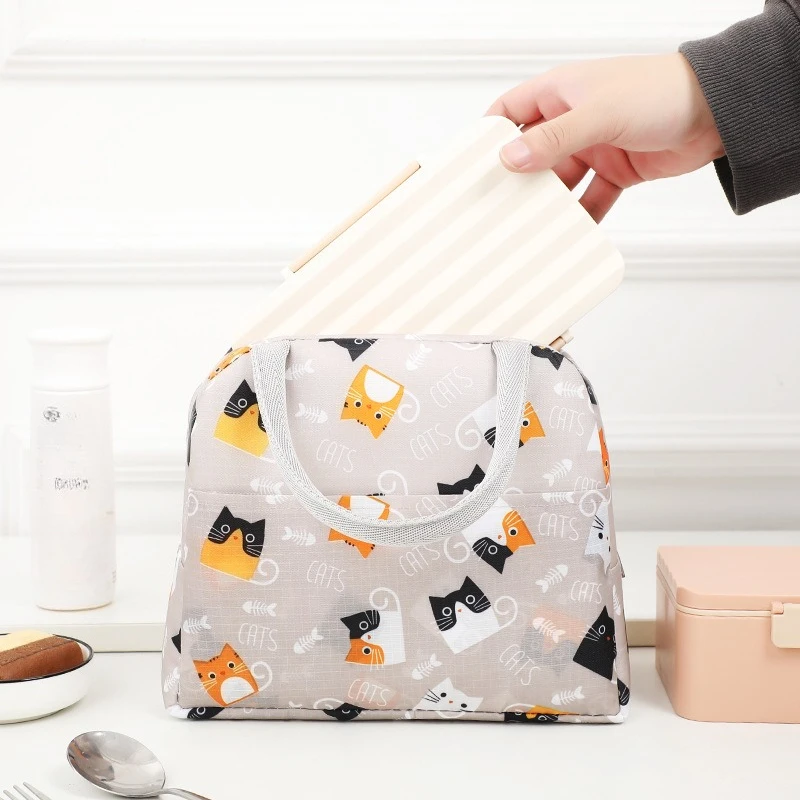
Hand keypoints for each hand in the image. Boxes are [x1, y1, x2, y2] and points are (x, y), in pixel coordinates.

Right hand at [487, 53, 723, 220]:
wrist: (718, 110)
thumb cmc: (661, 91)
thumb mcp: (598, 114)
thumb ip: (553, 138)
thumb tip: (509, 158)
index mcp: (561, 92)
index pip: (510, 110)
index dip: (490, 135)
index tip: (472, 165)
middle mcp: (573, 119)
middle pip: (532, 153)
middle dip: (518, 179)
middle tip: (497, 206)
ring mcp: (594, 146)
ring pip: (560, 180)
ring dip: (550, 202)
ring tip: (532, 226)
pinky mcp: (617, 169)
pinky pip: (591, 197)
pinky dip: (583, 214)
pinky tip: (573, 232)